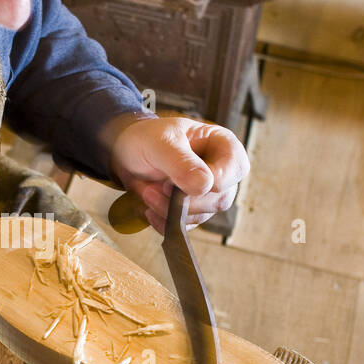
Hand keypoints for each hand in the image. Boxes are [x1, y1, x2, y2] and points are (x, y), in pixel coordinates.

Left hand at [105, 115, 248, 234]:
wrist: (126, 152)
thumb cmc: (146, 138)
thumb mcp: (159, 143)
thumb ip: (182, 162)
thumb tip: (205, 184)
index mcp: (223, 145)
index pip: (237, 169)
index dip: (212, 181)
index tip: (176, 182)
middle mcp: (221, 171)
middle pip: (219, 199)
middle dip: (183, 200)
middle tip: (153, 189)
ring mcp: (209, 193)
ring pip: (202, 215)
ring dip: (170, 210)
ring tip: (147, 193)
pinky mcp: (193, 211)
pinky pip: (187, 226)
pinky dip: (166, 222)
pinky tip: (149, 210)